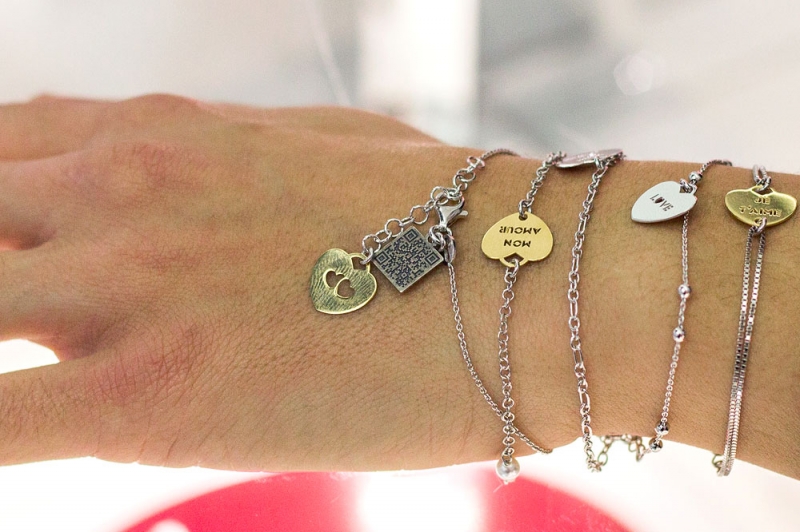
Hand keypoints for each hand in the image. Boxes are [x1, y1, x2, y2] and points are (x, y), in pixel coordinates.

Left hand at [0, 94, 492, 469]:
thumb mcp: (315, 148)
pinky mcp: (149, 392)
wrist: (530, 280)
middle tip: (24, 316)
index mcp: (158, 134)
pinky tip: (18, 440)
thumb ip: (226, 160)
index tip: (11, 253)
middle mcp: (120, 190)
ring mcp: (125, 285)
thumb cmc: (445, 216)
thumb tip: (202, 189)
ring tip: (32, 372)